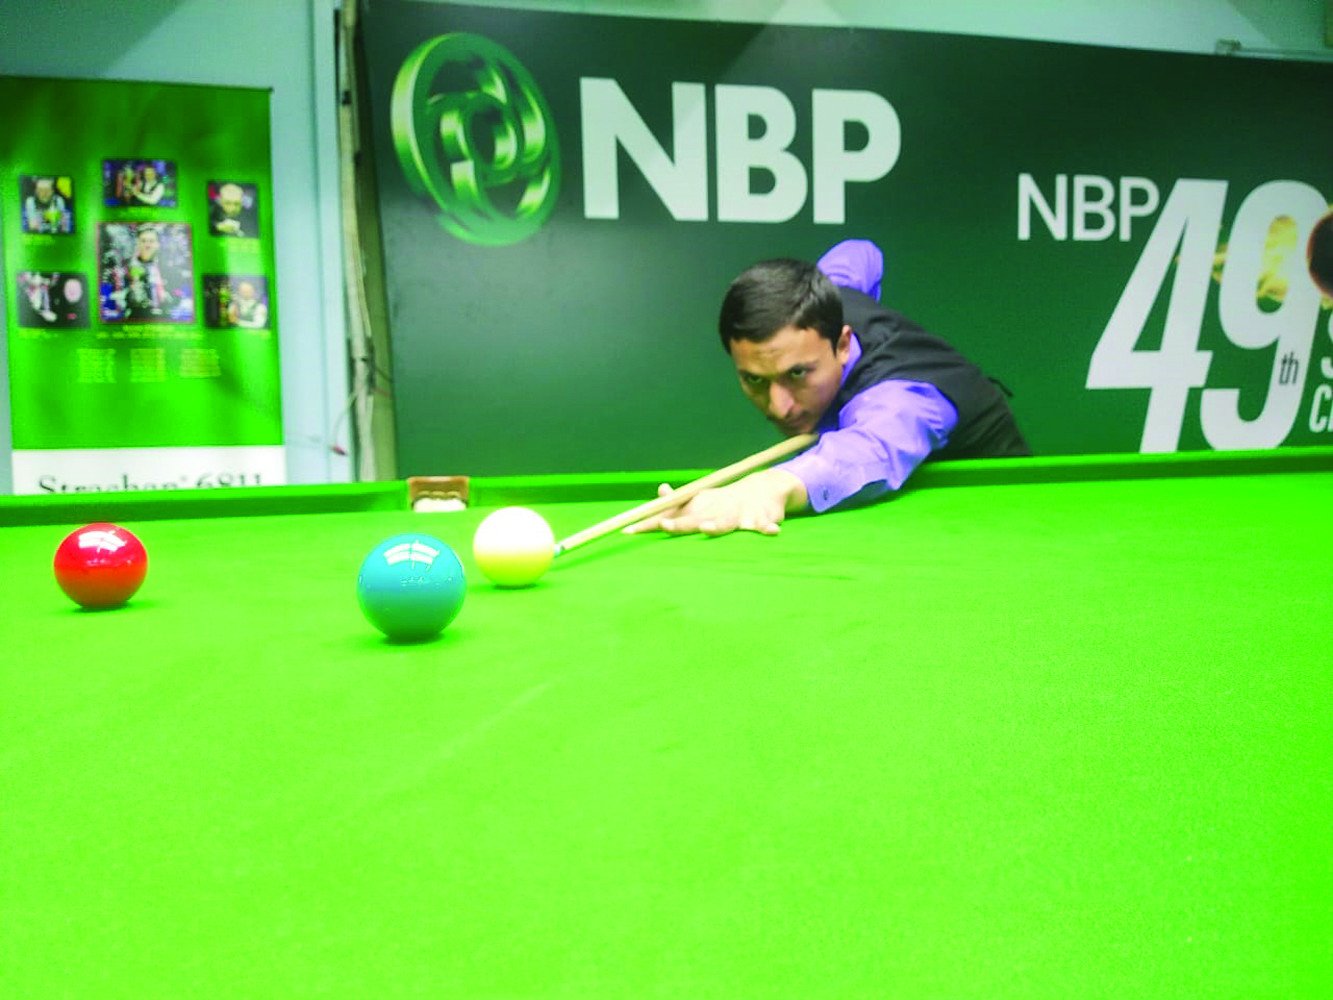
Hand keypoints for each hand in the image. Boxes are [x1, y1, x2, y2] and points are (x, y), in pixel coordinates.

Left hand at [625, 468, 806, 536]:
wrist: (763, 488)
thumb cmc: (724, 502)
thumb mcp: (700, 502)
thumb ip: (676, 505)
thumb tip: (657, 493)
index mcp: (700, 510)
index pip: (672, 516)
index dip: (651, 523)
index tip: (630, 530)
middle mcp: (716, 511)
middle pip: (695, 520)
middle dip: (680, 523)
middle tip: (665, 525)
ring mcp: (739, 514)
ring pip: (727, 523)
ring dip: (717, 525)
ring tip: (707, 528)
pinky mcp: (762, 518)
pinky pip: (765, 525)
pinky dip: (768, 527)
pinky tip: (771, 532)